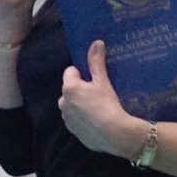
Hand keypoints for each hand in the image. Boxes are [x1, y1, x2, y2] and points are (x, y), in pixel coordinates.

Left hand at [59, 42, 141, 157]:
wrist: (113, 134)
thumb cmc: (107, 104)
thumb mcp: (103, 81)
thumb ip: (97, 61)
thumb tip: (96, 42)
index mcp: (69, 87)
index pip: (70, 71)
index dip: (83, 74)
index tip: (94, 80)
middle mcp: (62, 102)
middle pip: (70, 89)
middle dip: (81, 89)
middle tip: (98, 94)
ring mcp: (66, 118)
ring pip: (72, 104)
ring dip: (80, 104)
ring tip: (98, 108)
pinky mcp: (72, 130)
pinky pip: (76, 119)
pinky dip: (83, 118)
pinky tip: (96, 120)